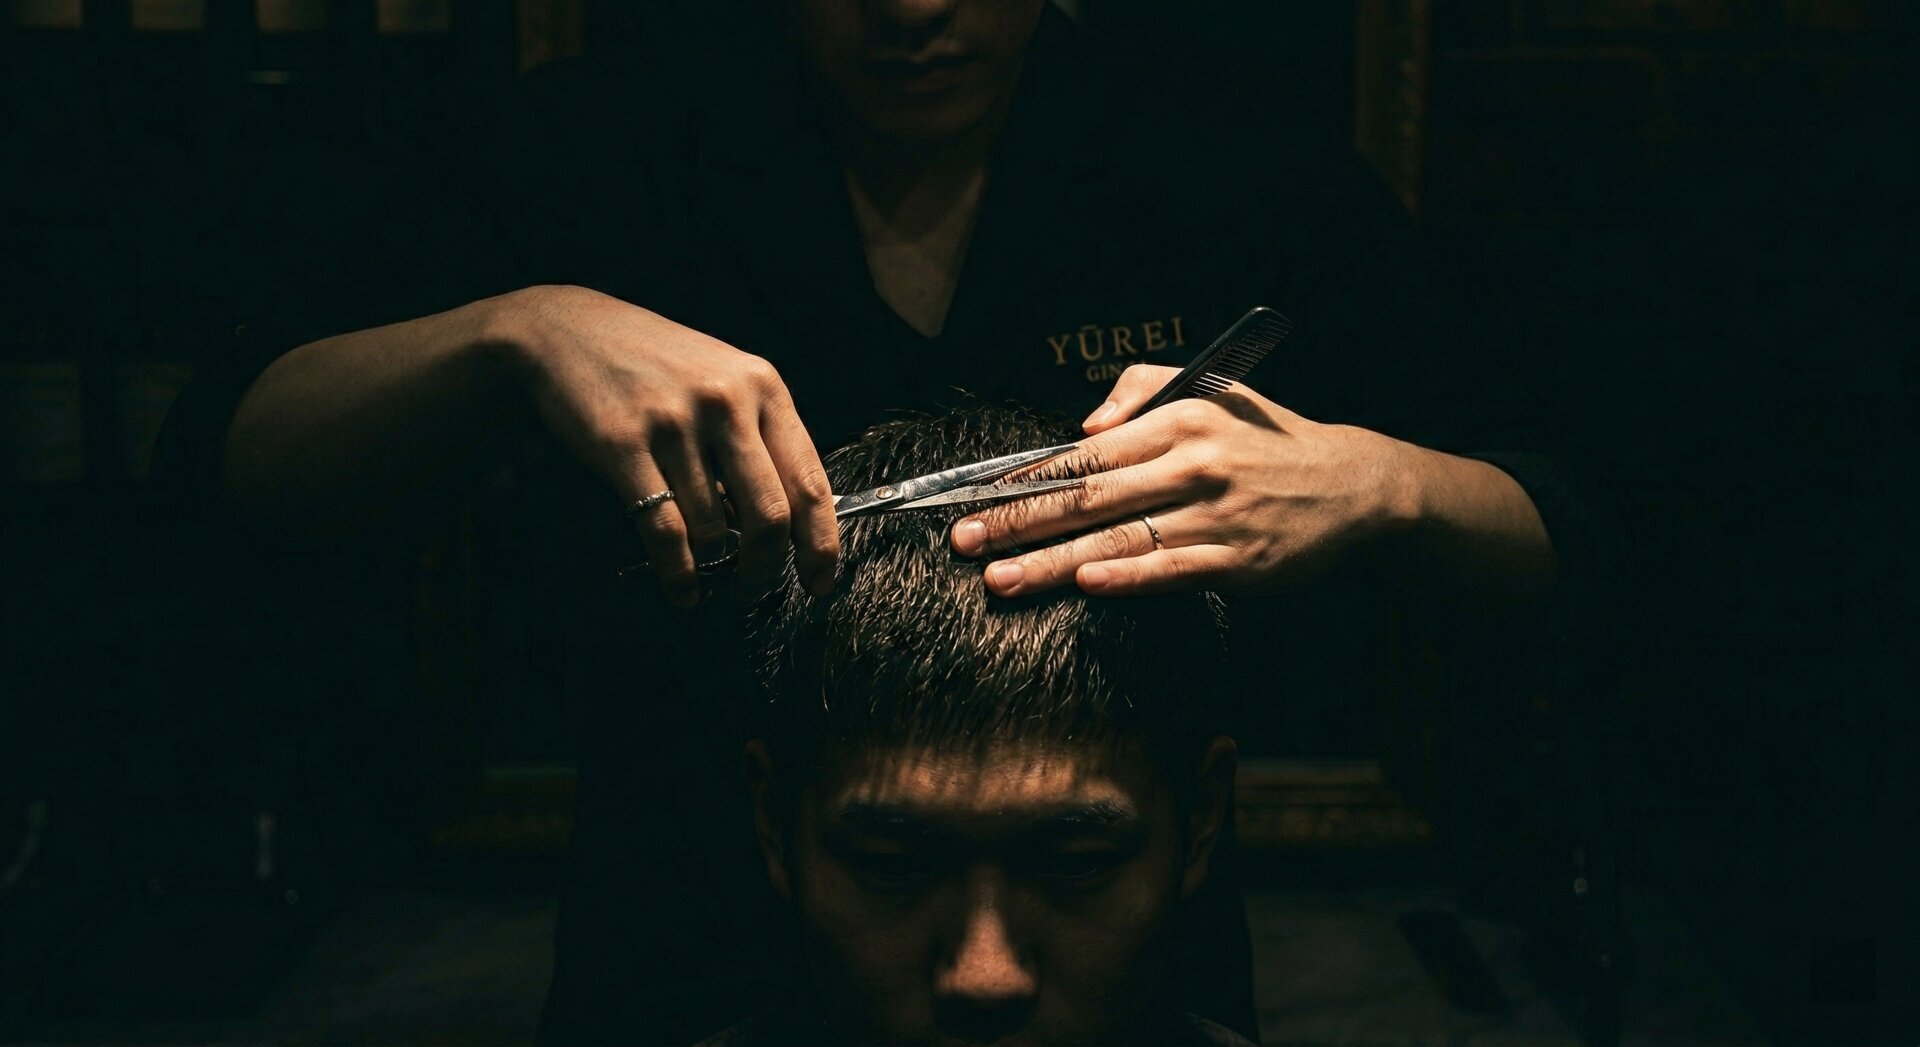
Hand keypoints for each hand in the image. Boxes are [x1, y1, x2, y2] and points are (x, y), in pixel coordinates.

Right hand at [505, 286, 838, 605]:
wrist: (570, 331)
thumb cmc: (656, 364)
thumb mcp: (724, 379)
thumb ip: (761, 436)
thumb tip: (793, 520)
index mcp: (763, 387)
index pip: (810, 482)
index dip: (820, 544)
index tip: (819, 581)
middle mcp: (725, 401)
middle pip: (769, 515)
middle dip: (767, 568)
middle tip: (756, 587)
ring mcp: (674, 422)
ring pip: (714, 528)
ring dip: (715, 567)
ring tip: (709, 574)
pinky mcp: (623, 444)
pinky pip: (664, 530)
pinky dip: (678, 573)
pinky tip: (682, 587)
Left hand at [948, 364, 1417, 597]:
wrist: (1351, 486)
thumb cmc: (1265, 439)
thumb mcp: (1211, 391)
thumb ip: (1140, 391)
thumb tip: (1082, 428)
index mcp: (1179, 422)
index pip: (1086, 455)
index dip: (1026, 478)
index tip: (974, 497)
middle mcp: (1194, 465)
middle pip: (1089, 499)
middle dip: (1018, 521)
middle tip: (964, 542)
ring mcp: (1217, 516)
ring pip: (1121, 540)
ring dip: (1054, 561)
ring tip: (1002, 578)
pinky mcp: (1241, 560)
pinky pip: (1174, 569)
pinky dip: (1129, 577)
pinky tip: (1087, 583)